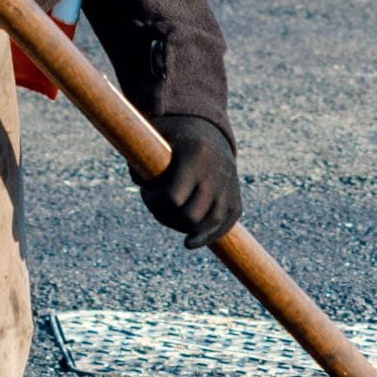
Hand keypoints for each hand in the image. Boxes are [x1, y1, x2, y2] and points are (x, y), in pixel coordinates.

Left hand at [138, 115, 241, 246]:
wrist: (209, 134)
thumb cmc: (172, 139)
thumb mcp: (151, 140)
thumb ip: (141, 160)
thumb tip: (141, 183)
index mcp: (196, 155)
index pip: (173, 197)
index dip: (153, 202)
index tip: (145, 192)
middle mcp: (218, 173)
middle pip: (190, 215)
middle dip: (167, 216)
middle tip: (156, 206)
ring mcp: (230, 188)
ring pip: (208, 224)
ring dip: (184, 227)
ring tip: (170, 218)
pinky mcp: (236, 200)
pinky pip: (224, 226)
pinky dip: (207, 236)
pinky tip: (190, 242)